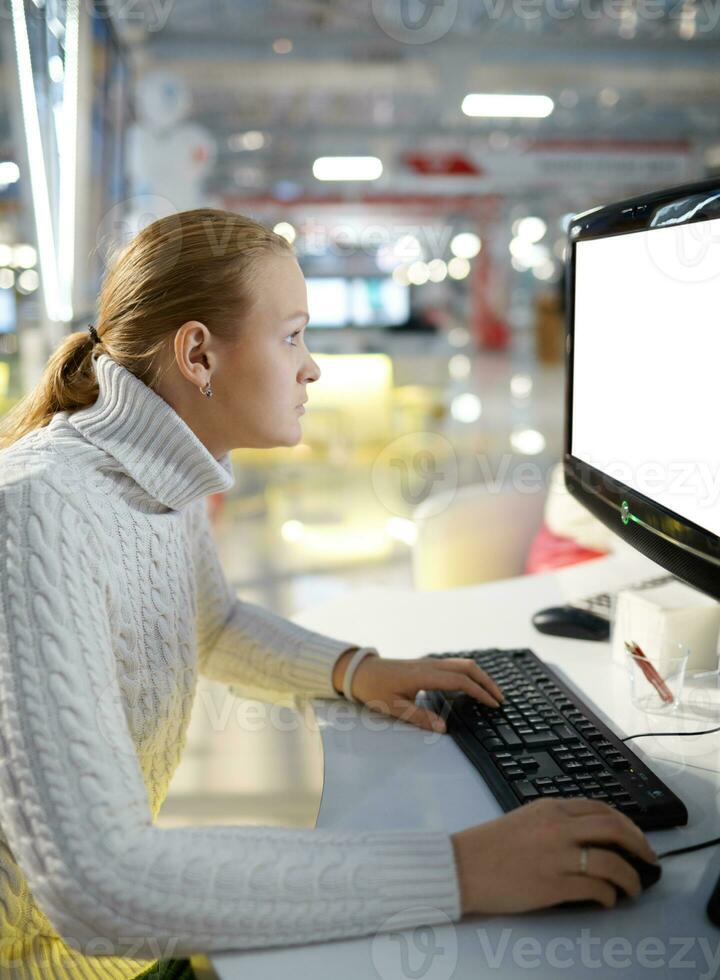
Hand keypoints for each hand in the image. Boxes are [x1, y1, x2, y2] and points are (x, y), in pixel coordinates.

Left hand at [335, 653, 504, 732]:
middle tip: (500, 699)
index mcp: (425, 675)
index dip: (479, 691)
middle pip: (467, 668)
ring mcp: (429, 663)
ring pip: (462, 664)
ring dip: (480, 676)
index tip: (493, 703)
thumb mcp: (395, 707)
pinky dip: (469, 674)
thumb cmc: (375, 688)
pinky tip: (472, 685)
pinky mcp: (427, 665)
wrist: (361, 671)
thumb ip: (420, 718)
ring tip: (491, 693)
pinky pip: (454, 665)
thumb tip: (444, 729)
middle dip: (487, 682)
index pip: (460, 681)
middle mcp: (430, 665)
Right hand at [450, 798, 658, 913]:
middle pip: (614, 829)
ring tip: (634, 888)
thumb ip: (556, 821)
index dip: (627, 824)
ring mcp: (557, 856)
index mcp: (550, 807)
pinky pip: (596, 888)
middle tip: (649, 860)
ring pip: (612, 862)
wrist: (462, 866)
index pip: (601, 809)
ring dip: (631, 877)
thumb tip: (588, 836)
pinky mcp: (554, 885)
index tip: (636, 837)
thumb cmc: (489, 845)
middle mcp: (558, 827)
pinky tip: (609, 900)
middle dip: (640, 845)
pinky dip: (610, 895)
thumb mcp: (526, 818)